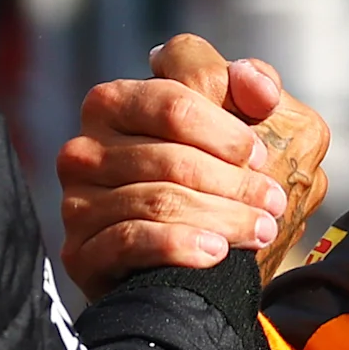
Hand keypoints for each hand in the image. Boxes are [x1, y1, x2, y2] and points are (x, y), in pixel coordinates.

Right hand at [59, 36, 330, 296]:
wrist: (182, 267)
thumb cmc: (211, 182)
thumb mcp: (238, 126)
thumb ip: (252, 88)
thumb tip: (254, 83)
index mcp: (114, 102)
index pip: (173, 104)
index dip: (226, 132)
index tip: (260, 156)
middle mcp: (85, 149)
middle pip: (170, 158)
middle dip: (233, 183)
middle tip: (272, 202)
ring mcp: (76, 201)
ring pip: (157, 201)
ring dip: (221, 218)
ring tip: (258, 230)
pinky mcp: (80, 251)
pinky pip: (132, 241)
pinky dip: (180, 245)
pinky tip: (215, 252)